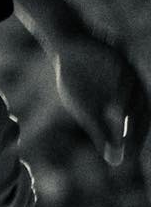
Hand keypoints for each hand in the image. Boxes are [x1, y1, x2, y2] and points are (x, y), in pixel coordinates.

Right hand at [50, 30, 149, 167]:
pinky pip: (127, 77)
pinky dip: (124, 91)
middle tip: (128, 145)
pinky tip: (117, 104)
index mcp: (125, 102)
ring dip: (131, 111)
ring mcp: (127, 74)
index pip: (137, 125)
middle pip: (141, 112)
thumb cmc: (75, 78)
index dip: (134, 141)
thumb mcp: (85, 109)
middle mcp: (131, 89)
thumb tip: (112, 158)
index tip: (128, 157)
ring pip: (137, 95)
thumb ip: (99, 131)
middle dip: (135, 130)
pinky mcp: (120, 59)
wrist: (65, 48)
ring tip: (123, 125)